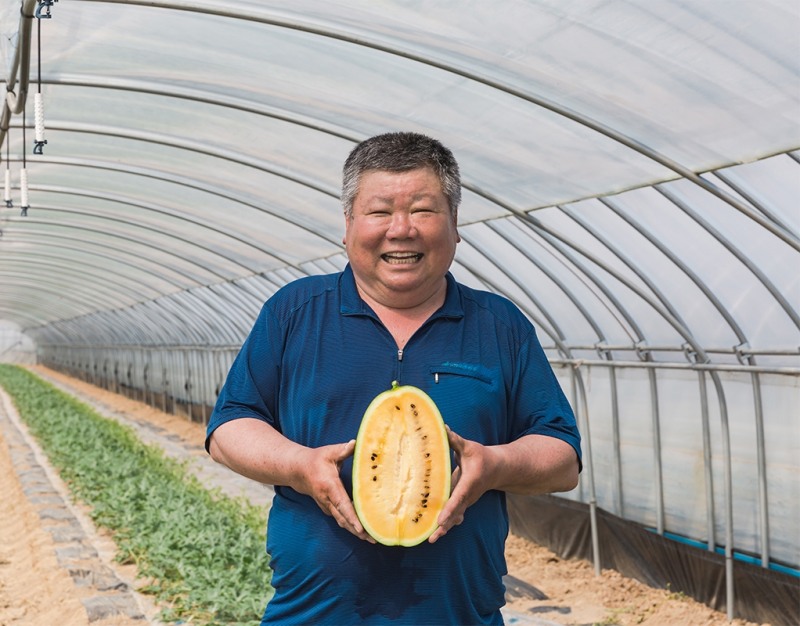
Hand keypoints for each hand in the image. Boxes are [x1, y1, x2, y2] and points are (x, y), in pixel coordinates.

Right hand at [293, 439, 375, 542]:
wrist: (298, 471)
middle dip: (358, 530)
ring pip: (342, 522)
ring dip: (355, 532)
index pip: (342, 504)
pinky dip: (350, 526)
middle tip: (373, 539)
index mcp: (330, 486)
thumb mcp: (329, 452)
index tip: (361, 529)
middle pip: (344, 519)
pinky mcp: (328, 508)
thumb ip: (343, 449)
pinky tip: (362, 531)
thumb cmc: (316, 460)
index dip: (352, 517)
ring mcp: (326, 506)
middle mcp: (327, 500)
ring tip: (371, 539)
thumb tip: (356, 443)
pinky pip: (340, 519)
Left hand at [429, 426, 493, 542]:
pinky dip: (446, 524)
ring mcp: (466, 502)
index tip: (440, 520)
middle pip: (455, 513)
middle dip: (444, 525)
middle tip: (432, 538)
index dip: (448, 509)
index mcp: (469, 483)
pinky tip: (435, 533)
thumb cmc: (481, 456)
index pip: (457, 498)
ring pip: (455, 518)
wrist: (497, 469)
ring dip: (444, 529)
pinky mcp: (463, 504)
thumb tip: (443, 427)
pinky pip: (454, 516)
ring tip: (431, 539)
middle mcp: (468, 496)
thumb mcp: (468, 447)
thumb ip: (455, 440)